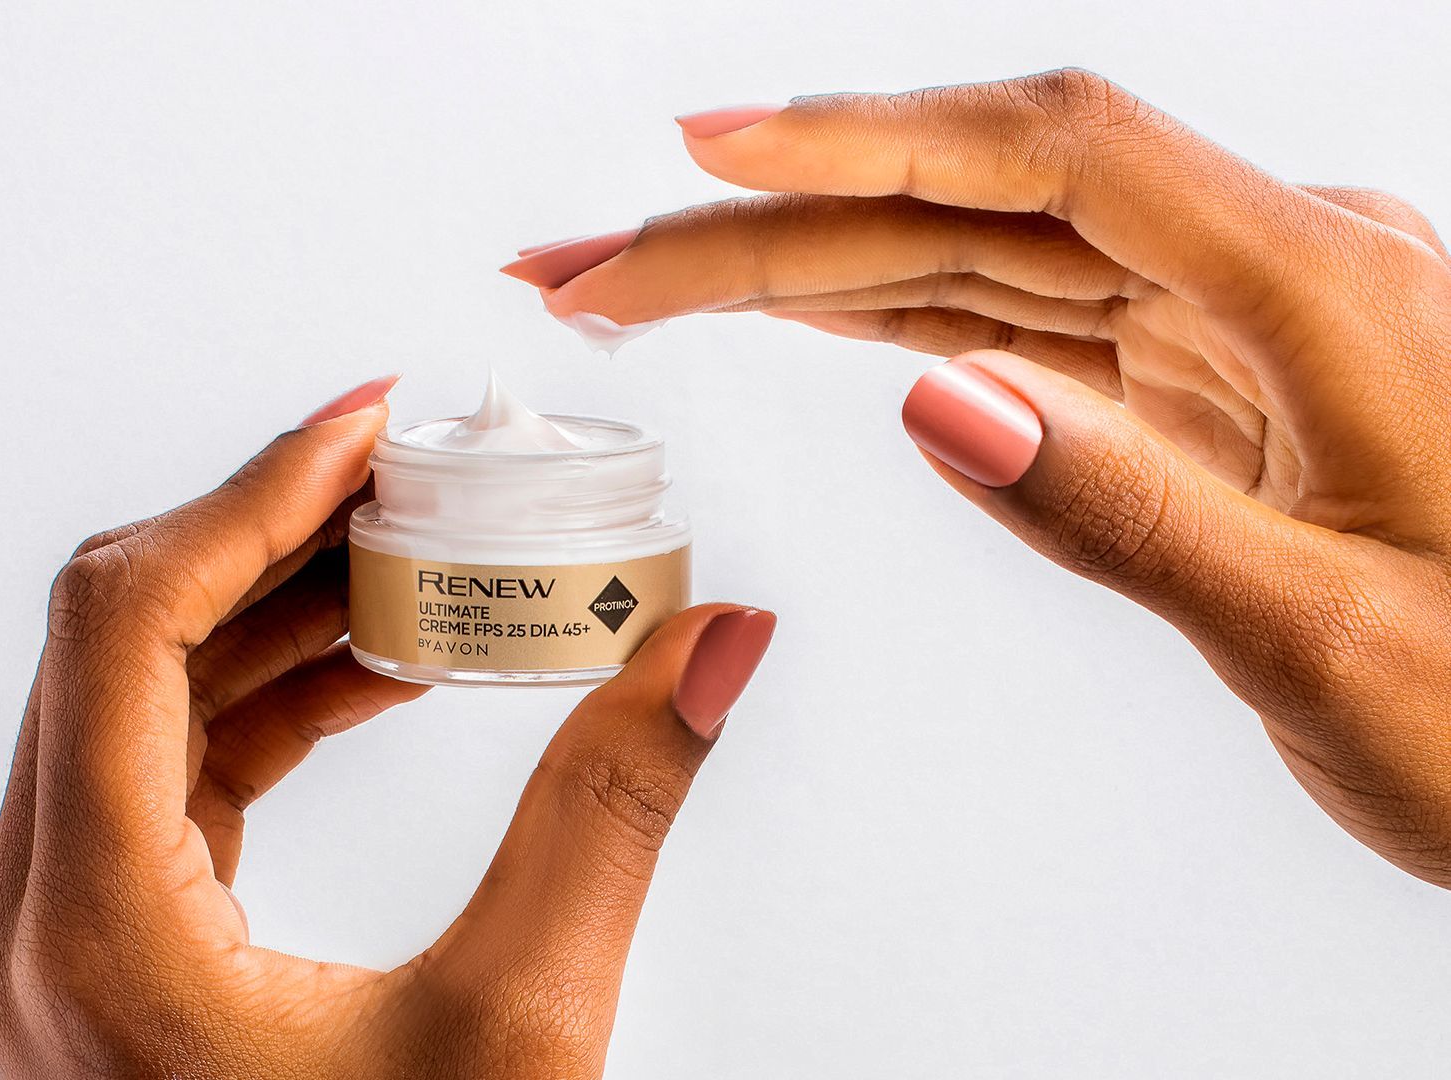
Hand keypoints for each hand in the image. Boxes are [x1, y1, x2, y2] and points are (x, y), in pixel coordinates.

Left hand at [0, 377, 775, 1077]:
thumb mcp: (523, 1030)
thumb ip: (615, 808)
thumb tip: (719, 638)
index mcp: (94, 931)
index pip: (125, 624)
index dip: (254, 492)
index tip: (372, 422)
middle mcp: (38, 918)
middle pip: (123, 635)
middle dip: (276, 529)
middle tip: (416, 470)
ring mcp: (62, 932)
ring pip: (142, 689)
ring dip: (278, 603)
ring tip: (419, 550)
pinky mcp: (110, 940)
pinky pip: (171, 761)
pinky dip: (274, 691)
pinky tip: (383, 662)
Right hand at [502, 70, 1450, 885]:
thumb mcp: (1333, 646)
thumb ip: (1130, 515)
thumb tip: (933, 400)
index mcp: (1316, 291)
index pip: (1053, 158)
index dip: (868, 137)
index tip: (708, 152)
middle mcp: (1268, 277)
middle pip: (977, 207)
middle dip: (769, 225)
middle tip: (598, 267)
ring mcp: (1235, 329)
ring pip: (984, 263)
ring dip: (811, 271)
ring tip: (653, 291)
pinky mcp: (1212, 389)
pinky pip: (1034, 328)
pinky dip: (906, 320)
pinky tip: (817, 323)